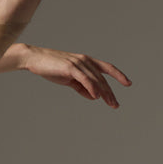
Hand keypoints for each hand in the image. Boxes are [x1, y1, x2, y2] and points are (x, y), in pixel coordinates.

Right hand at [12, 42, 130, 107]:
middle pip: (102, 78)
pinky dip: (92, 88)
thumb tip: (94, 96)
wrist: (34, 59)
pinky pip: (85, 79)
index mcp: (86, 61)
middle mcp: (85, 61)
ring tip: (110, 103)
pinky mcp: (70, 67)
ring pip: (96, 80)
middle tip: (115, 104)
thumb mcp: (68, 79)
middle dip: (110, 92)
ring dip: (104, 93)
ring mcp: (78, 63)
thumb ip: (81, 87)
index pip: (107, 68)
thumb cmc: (50, 68)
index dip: (119, 75)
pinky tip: (97, 96)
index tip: (128, 83)